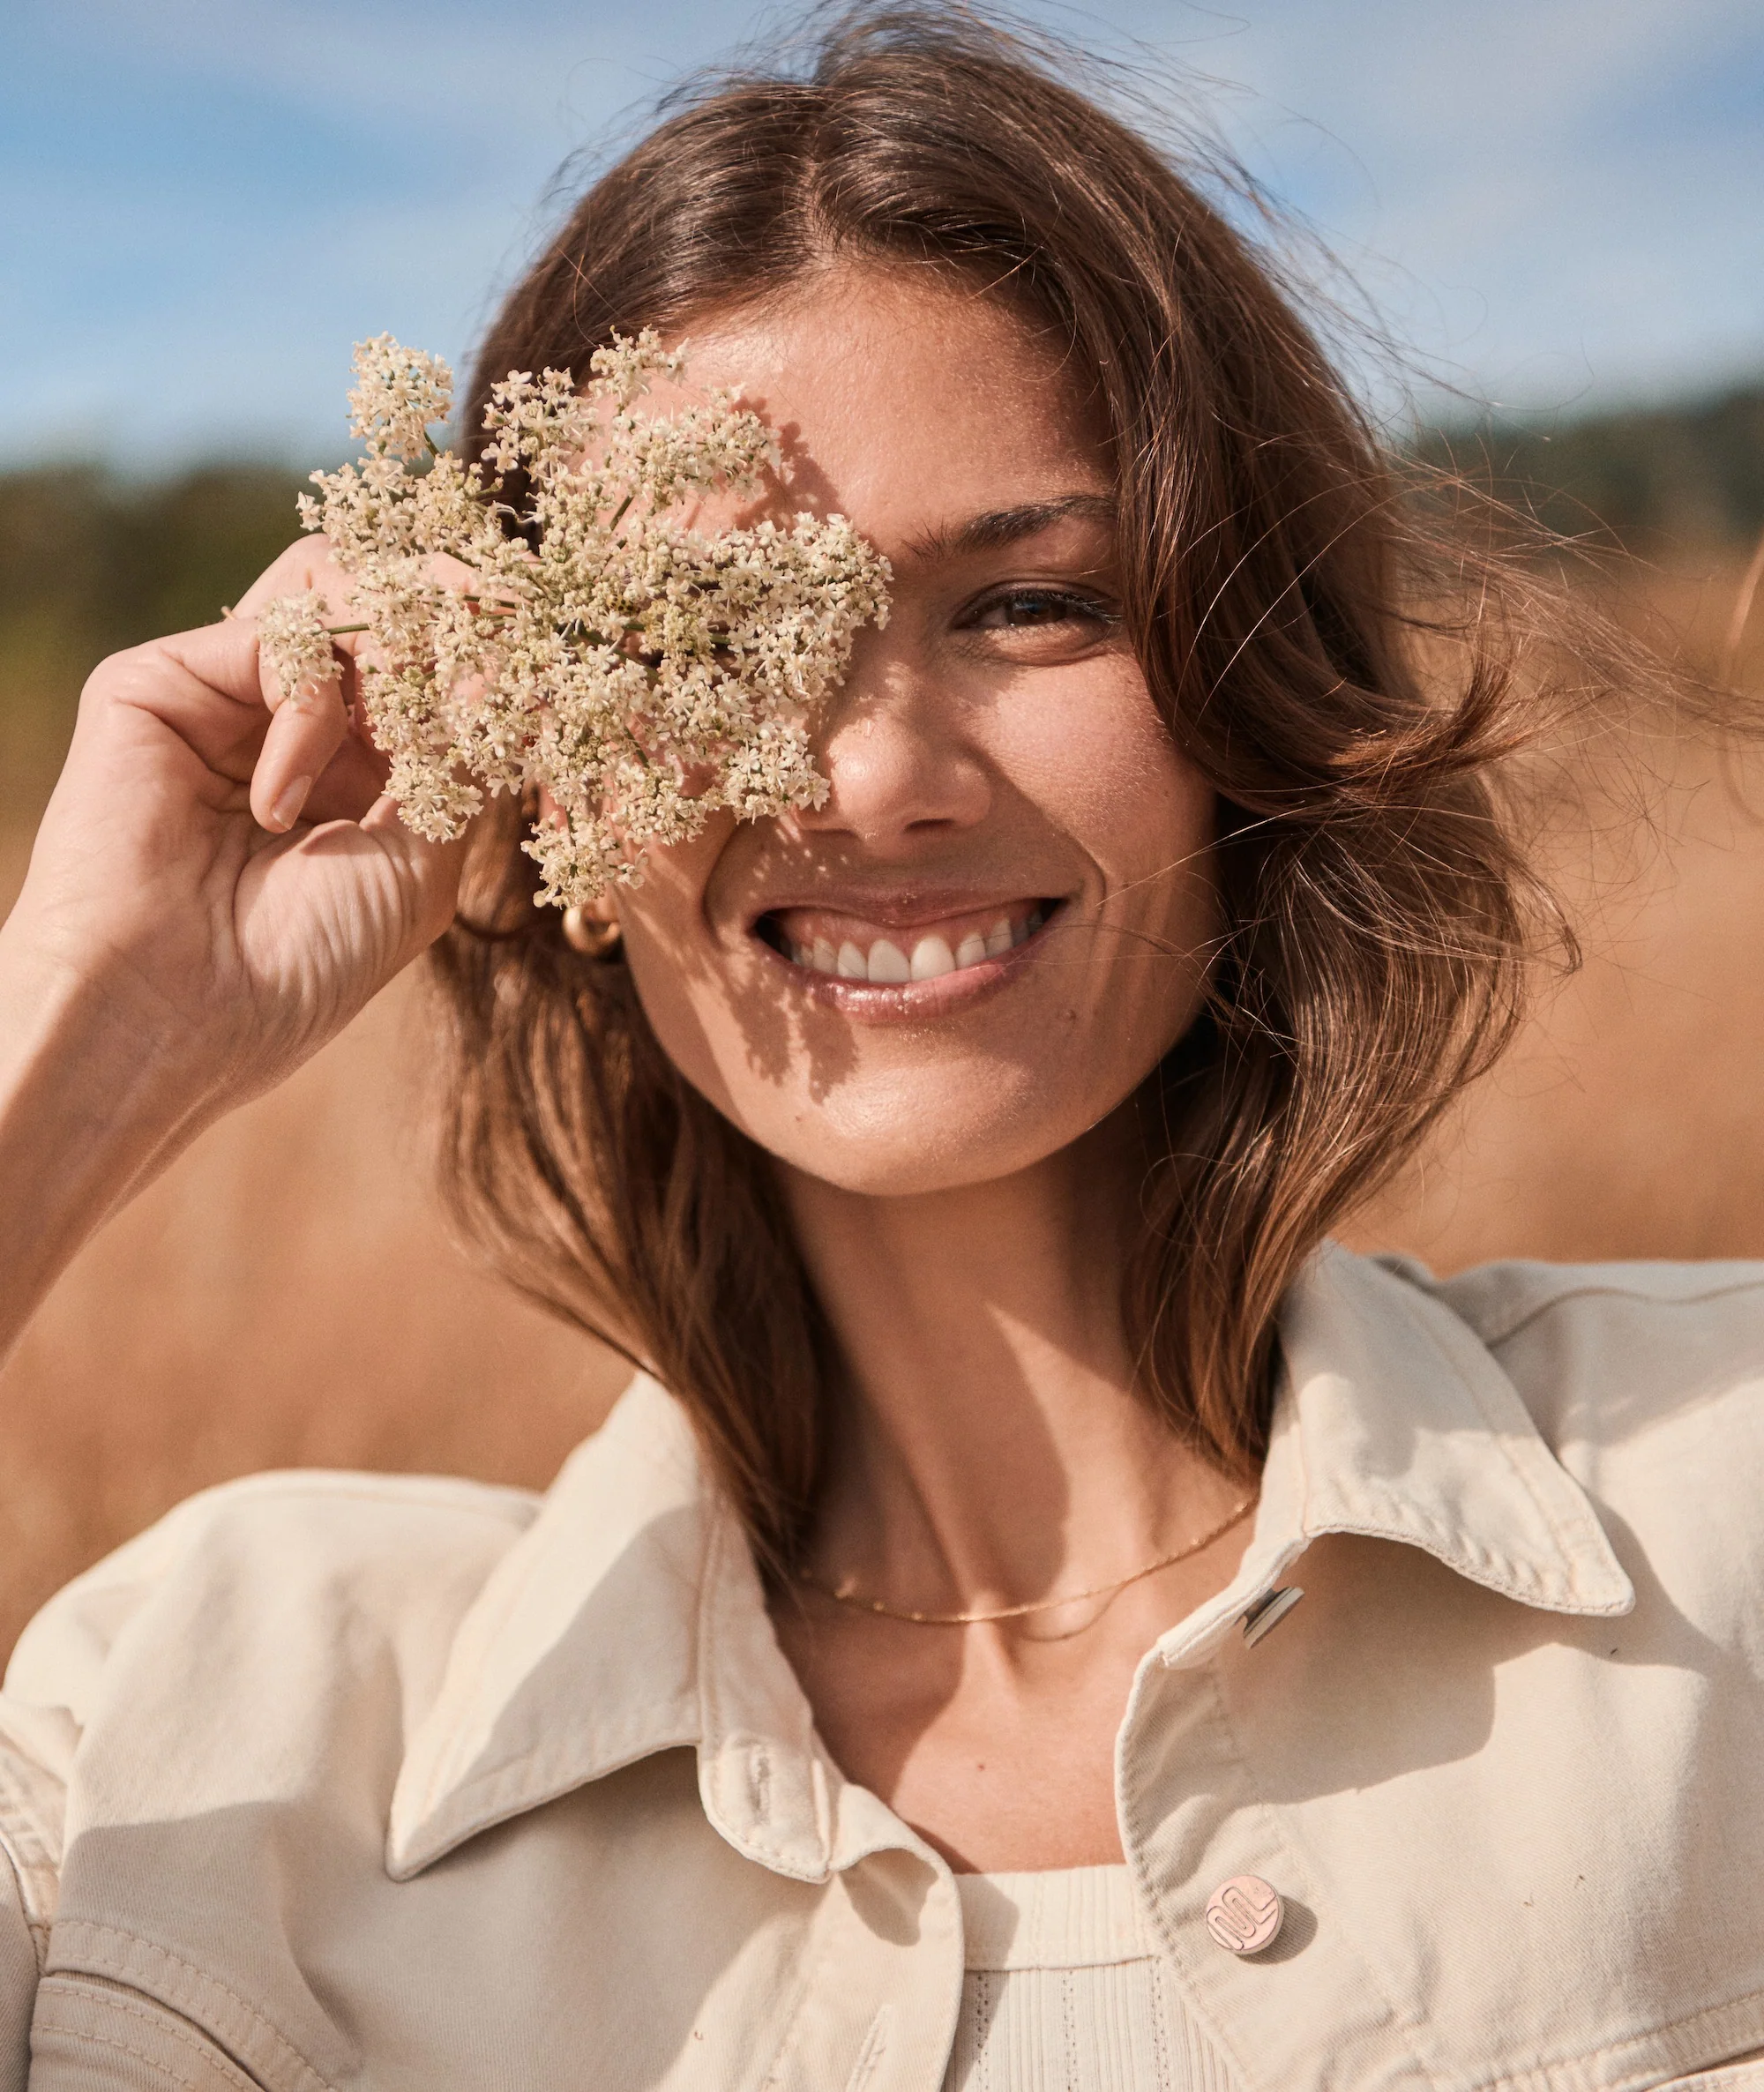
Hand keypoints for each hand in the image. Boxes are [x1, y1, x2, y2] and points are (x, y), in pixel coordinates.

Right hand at [0, 536, 468, 1372]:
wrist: (175, 1018)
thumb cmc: (304, 964)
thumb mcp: (426, 857)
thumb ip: (467, 753)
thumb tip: (522, 660)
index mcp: (361, 766)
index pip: (433, 668)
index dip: (492, 648)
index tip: (558, 642)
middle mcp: (292, 720)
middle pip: (384, 611)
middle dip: (455, 623)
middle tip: (504, 627)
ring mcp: (221, 694)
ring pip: (330, 597)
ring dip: (394, 651)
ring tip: (403, 739)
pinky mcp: (156, 683)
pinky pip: (271, 641)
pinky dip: (308, 713)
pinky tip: (280, 808)